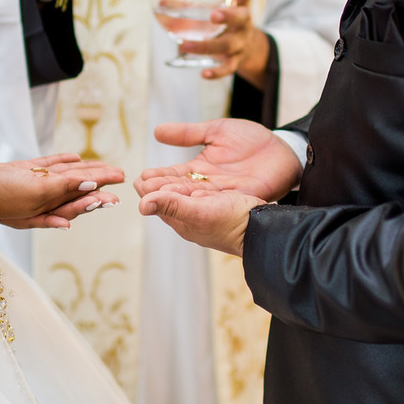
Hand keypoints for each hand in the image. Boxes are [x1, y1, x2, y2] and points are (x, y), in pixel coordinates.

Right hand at [0, 153, 123, 229]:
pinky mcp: (22, 172)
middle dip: (99, 184)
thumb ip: (66, 188)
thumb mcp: (39, 191)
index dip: (99, 194)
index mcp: (50, 208)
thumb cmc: (4, 193)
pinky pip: (47, 167)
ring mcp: (32, 186)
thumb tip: (91, 186)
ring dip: (85, 171)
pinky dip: (62, 162)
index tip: (118, 189)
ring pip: (65, 176)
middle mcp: (43, 200)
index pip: (80, 200)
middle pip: (77, 190)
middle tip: (121, 175)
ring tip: (105, 166)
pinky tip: (75, 157)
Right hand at [133, 118, 300, 201]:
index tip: (140, 179)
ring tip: (160, 199)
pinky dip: (204, 203)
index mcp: (198, 169)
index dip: (157, 177)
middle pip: (179, 190)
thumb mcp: (215, 130)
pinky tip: (190, 203)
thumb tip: (156, 131)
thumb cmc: (251, 139)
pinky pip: (220, 201)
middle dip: (161, 191)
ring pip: (196, 199)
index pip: (171, 175)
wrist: (283, 148)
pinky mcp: (241, 197)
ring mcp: (223, 193)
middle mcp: (206, 185)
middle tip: (143, 193)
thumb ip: (188, 133)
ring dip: (178, 200)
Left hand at [139, 188, 263, 256]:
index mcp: (183, 221)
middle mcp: (192, 217)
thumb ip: (172, 206)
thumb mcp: (199, 212)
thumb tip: (141, 203)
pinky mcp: (220, 204)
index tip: (140, 177)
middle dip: (158, 186)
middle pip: (170, 198)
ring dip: (172, 183)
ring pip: (185, 194)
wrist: (264, 228)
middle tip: (145, 174)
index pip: (159, 204)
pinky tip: (192, 181)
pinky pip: (201, 192)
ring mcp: (207, 211)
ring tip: (160, 176)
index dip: (149, 190)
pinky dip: (192, 185)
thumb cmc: (232, 224)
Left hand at [176, 0, 269, 86]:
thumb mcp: (215, 11)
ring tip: (184, 45)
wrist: (248, 48)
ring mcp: (241, 43)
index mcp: (240, 6)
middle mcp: (244, 24)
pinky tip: (204, 73)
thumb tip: (160, 2)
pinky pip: (228, 68)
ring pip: (228, 45)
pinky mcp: (235, 61)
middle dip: (229, 16)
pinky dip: (217, 72)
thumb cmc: (225, 24)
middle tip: (213, 15)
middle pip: (242, 18)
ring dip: (206, 46)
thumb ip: (191, 6)